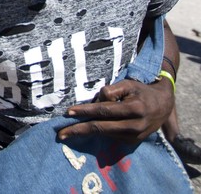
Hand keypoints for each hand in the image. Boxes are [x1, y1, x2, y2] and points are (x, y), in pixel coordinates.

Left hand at [58, 78, 173, 142]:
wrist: (164, 105)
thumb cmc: (141, 91)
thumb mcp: (127, 84)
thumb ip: (111, 91)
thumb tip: (96, 101)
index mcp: (134, 109)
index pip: (104, 111)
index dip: (85, 111)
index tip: (68, 112)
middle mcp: (135, 126)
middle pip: (101, 128)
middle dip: (79, 130)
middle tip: (61, 134)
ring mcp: (135, 136)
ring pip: (105, 134)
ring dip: (86, 133)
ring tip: (67, 133)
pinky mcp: (134, 141)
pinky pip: (111, 137)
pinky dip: (97, 134)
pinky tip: (84, 131)